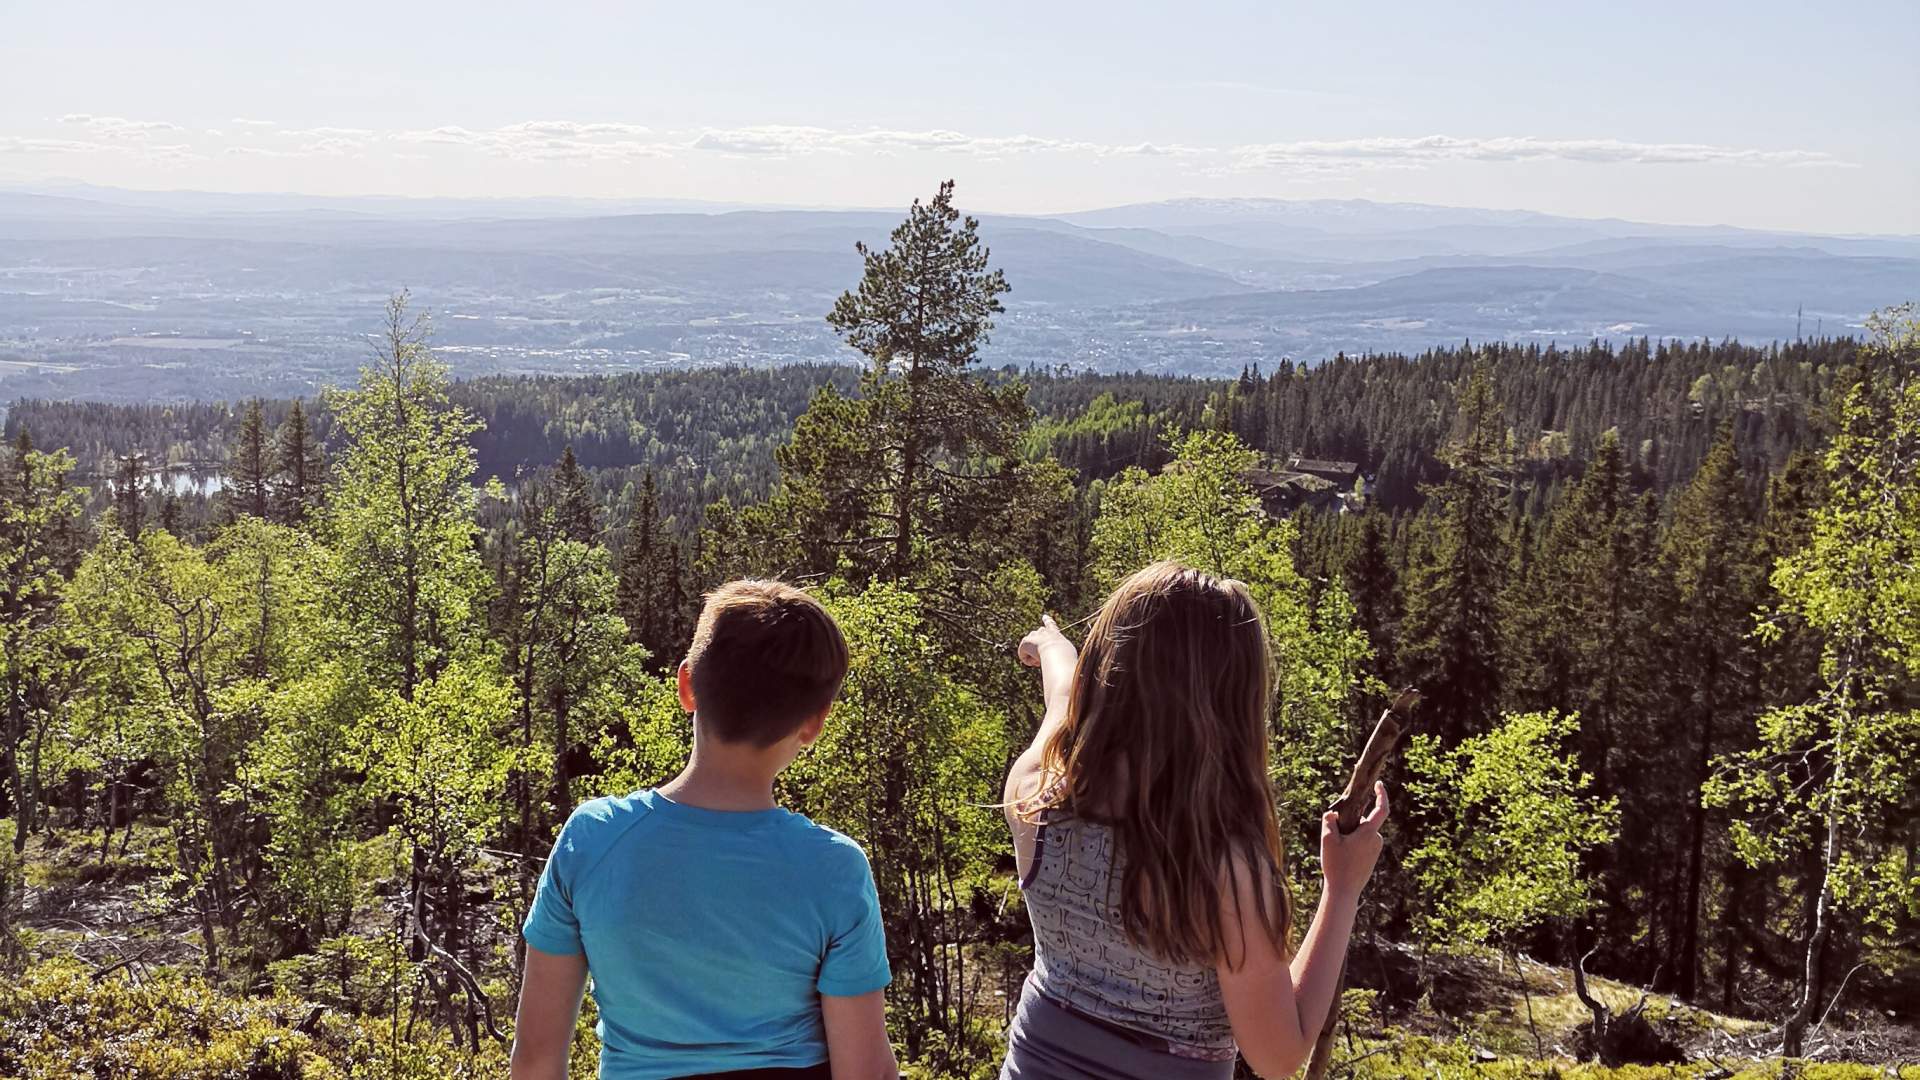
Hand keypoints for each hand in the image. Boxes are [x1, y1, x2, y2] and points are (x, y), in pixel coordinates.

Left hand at [1017, 614, 1075, 667]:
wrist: (1057, 652)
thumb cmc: (1065, 655)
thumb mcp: (1068, 654)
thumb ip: (1063, 653)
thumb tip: (1060, 659)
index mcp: (1055, 633)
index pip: (1050, 624)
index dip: (1047, 620)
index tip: (1044, 616)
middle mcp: (1043, 632)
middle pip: (1036, 635)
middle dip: (1036, 645)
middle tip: (1042, 657)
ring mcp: (1034, 635)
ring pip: (1030, 646)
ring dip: (1034, 654)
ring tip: (1041, 660)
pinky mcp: (1025, 642)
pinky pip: (1023, 654)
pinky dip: (1028, 660)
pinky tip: (1035, 662)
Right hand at [1319, 781, 1388, 899]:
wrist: (1344, 892)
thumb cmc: (1337, 865)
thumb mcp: (1328, 839)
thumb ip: (1329, 821)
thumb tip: (1333, 814)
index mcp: (1369, 833)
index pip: (1382, 809)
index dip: (1382, 795)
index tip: (1379, 784)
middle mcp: (1376, 840)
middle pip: (1363, 822)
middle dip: (1349, 822)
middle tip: (1332, 832)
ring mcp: (1374, 851)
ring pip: (1361, 834)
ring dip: (1348, 835)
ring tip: (1335, 850)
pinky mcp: (1371, 859)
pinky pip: (1361, 844)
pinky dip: (1351, 844)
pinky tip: (1340, 857)